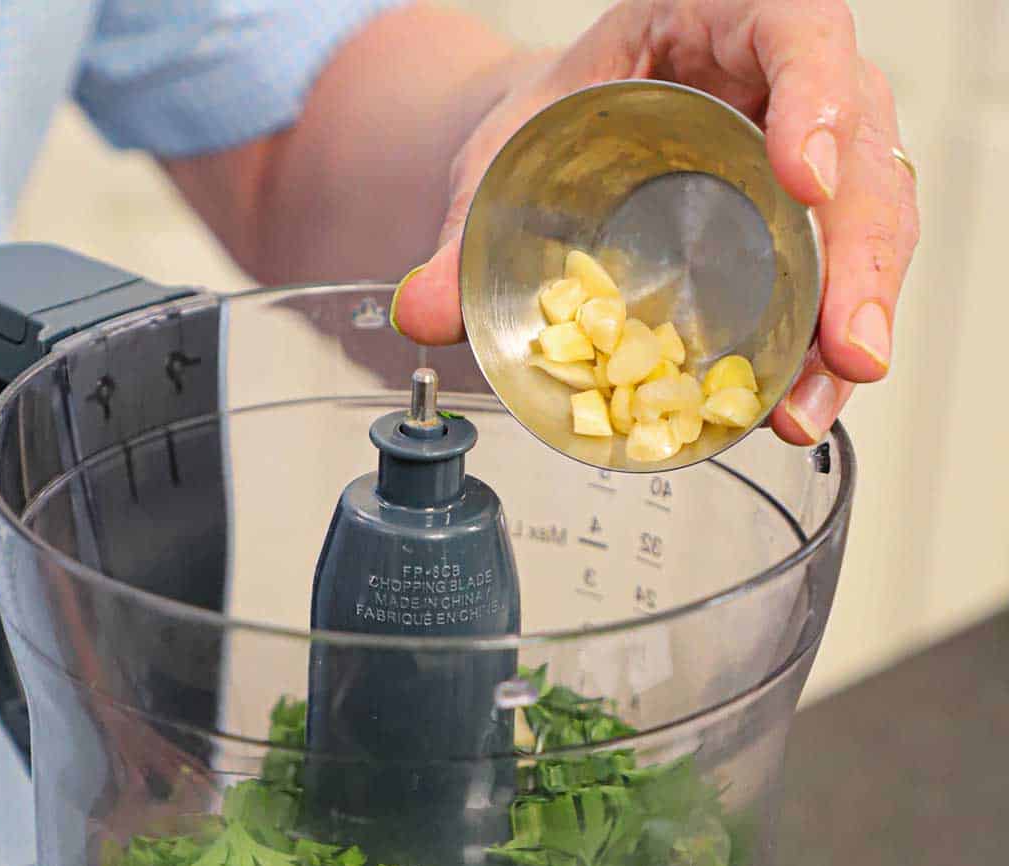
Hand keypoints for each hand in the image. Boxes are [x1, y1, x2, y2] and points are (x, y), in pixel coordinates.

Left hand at [390, 0, 919, 444]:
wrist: (551, 156)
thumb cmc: (546, 134)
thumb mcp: (504, 162)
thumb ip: (465, 232)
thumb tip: (421, 310)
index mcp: (712, 20)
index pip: (795, 25)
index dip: (816, 93)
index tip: (804, 177)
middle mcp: (779, 85)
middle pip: (860, 150)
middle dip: (860, 257)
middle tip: (844, 346)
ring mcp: (804, 156)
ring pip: (869, 223)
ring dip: (851, 321)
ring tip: (811, 404)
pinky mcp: (801, 227)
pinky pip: (837, 276)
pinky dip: (819, 346)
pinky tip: (795, 403)